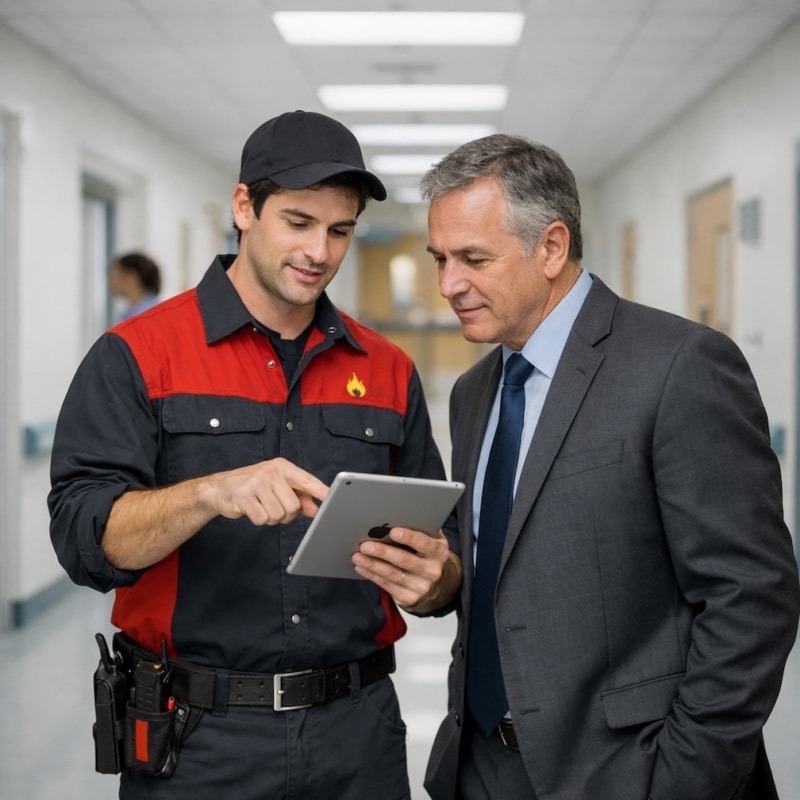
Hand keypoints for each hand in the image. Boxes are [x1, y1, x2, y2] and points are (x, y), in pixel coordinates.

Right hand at [203, 457, 328, 525]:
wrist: (221, 488)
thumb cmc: (254, 487)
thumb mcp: (278, 486)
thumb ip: (299, 497)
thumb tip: (316, 510)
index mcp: (283, 467)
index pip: (306, 480)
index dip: (320, 491)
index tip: (333, 499)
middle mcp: (271, 471)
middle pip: (293, 506)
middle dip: (286, 514)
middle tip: (274, 507)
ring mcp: (257, 482)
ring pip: (279, 515)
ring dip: (272, 518)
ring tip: (262, 506)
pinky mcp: (244, 496)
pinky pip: (263, 519)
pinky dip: (259, 520)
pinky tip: (252, 509)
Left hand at [352, 528, 461, 612]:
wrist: (439, 585)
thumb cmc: (429, 555)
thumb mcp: (434, 541)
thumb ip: (422, 529)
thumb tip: (402, 514)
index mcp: (438, 552)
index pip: (424, 543)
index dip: (409, 537)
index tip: (393, 531)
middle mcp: (432, 571)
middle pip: (404, 560)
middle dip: (383, 552)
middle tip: (365, 545)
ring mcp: (420, 587)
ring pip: (392, 574)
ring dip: (372, 565)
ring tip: (357, 556)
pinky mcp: (409, 598)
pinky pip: (387, 585)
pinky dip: (372, 576)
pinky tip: (361, 568)